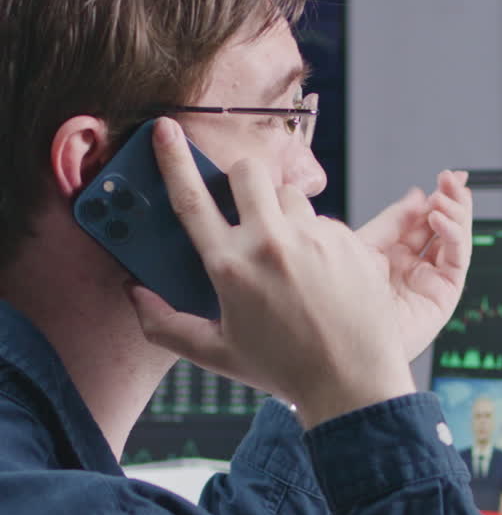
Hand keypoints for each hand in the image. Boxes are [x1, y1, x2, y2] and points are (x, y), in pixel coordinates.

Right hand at [128, 120, 414, 427]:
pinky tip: (324, 278)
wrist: (353, 384)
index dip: (174, 159)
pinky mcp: (350, 241)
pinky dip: (320, 242)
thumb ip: (166, 325)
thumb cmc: (283, 370)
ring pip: (291, 195)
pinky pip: (326, 222)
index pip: (191, 198)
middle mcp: (269, 243)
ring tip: (292, 260)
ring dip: (285, 216)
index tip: (166, 129)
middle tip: (248, 209)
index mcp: (230, 267)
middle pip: (248, 171)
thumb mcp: (218, 353)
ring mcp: (314, 239)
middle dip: (243, 182)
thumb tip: (135, 295)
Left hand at [357, 170, 472, 360]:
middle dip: (449, 200)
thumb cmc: (341, 300)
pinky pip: (457, 260)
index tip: (443, 177)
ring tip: (448, 194)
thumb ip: (392, 220)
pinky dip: (453, 235)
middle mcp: (411, 270)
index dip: (430, 199)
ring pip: (454, 240)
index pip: (417, 222)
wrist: (342, 338)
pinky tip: (439, 219)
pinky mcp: (444, 296)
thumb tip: (416, 195)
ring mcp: (428, 283)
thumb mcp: (363, 245)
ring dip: (456, 212)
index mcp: (389, 258)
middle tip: (451, 178)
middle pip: (440, 228)